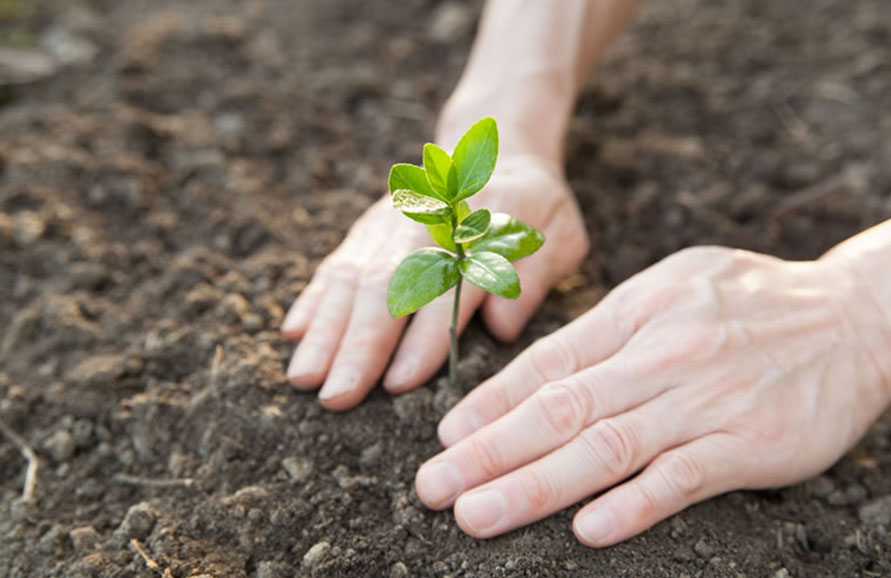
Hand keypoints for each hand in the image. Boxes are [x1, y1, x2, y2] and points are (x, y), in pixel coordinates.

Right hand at [281, 154, 587, 409]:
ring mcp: (392, 224)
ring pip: (353, 278)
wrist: (497, 148)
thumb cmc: (535, 209)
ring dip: (326, 330)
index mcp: (483, 229)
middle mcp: (429, 224)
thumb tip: (502, 328)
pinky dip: (314, 298)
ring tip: (304, 378)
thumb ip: (534, 278)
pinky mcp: (369, 227)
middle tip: (336, 397)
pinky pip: (336, 263)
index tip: (399, 383)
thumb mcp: (561, 234)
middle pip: (388, 289)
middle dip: (359, 346)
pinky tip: (294, 334)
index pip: (450, 290)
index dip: (424, 339)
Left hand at [415, 247, 890, 545]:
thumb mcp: (673, 287)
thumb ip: (609, 328)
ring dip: (534, 485)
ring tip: (477, 513)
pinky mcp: (750, 445)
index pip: (549, 363)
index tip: (447, 435)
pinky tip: (587, 530)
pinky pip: (681, 478)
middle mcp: (662, 355)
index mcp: (638, 313)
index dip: (491, 402)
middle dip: (488, 452)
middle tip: (433, 486)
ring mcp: (704, 402)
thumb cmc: (752, 301)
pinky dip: (633, 505)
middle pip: (560, 409)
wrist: (855, 315)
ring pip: (605, 447)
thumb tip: (539, 372)